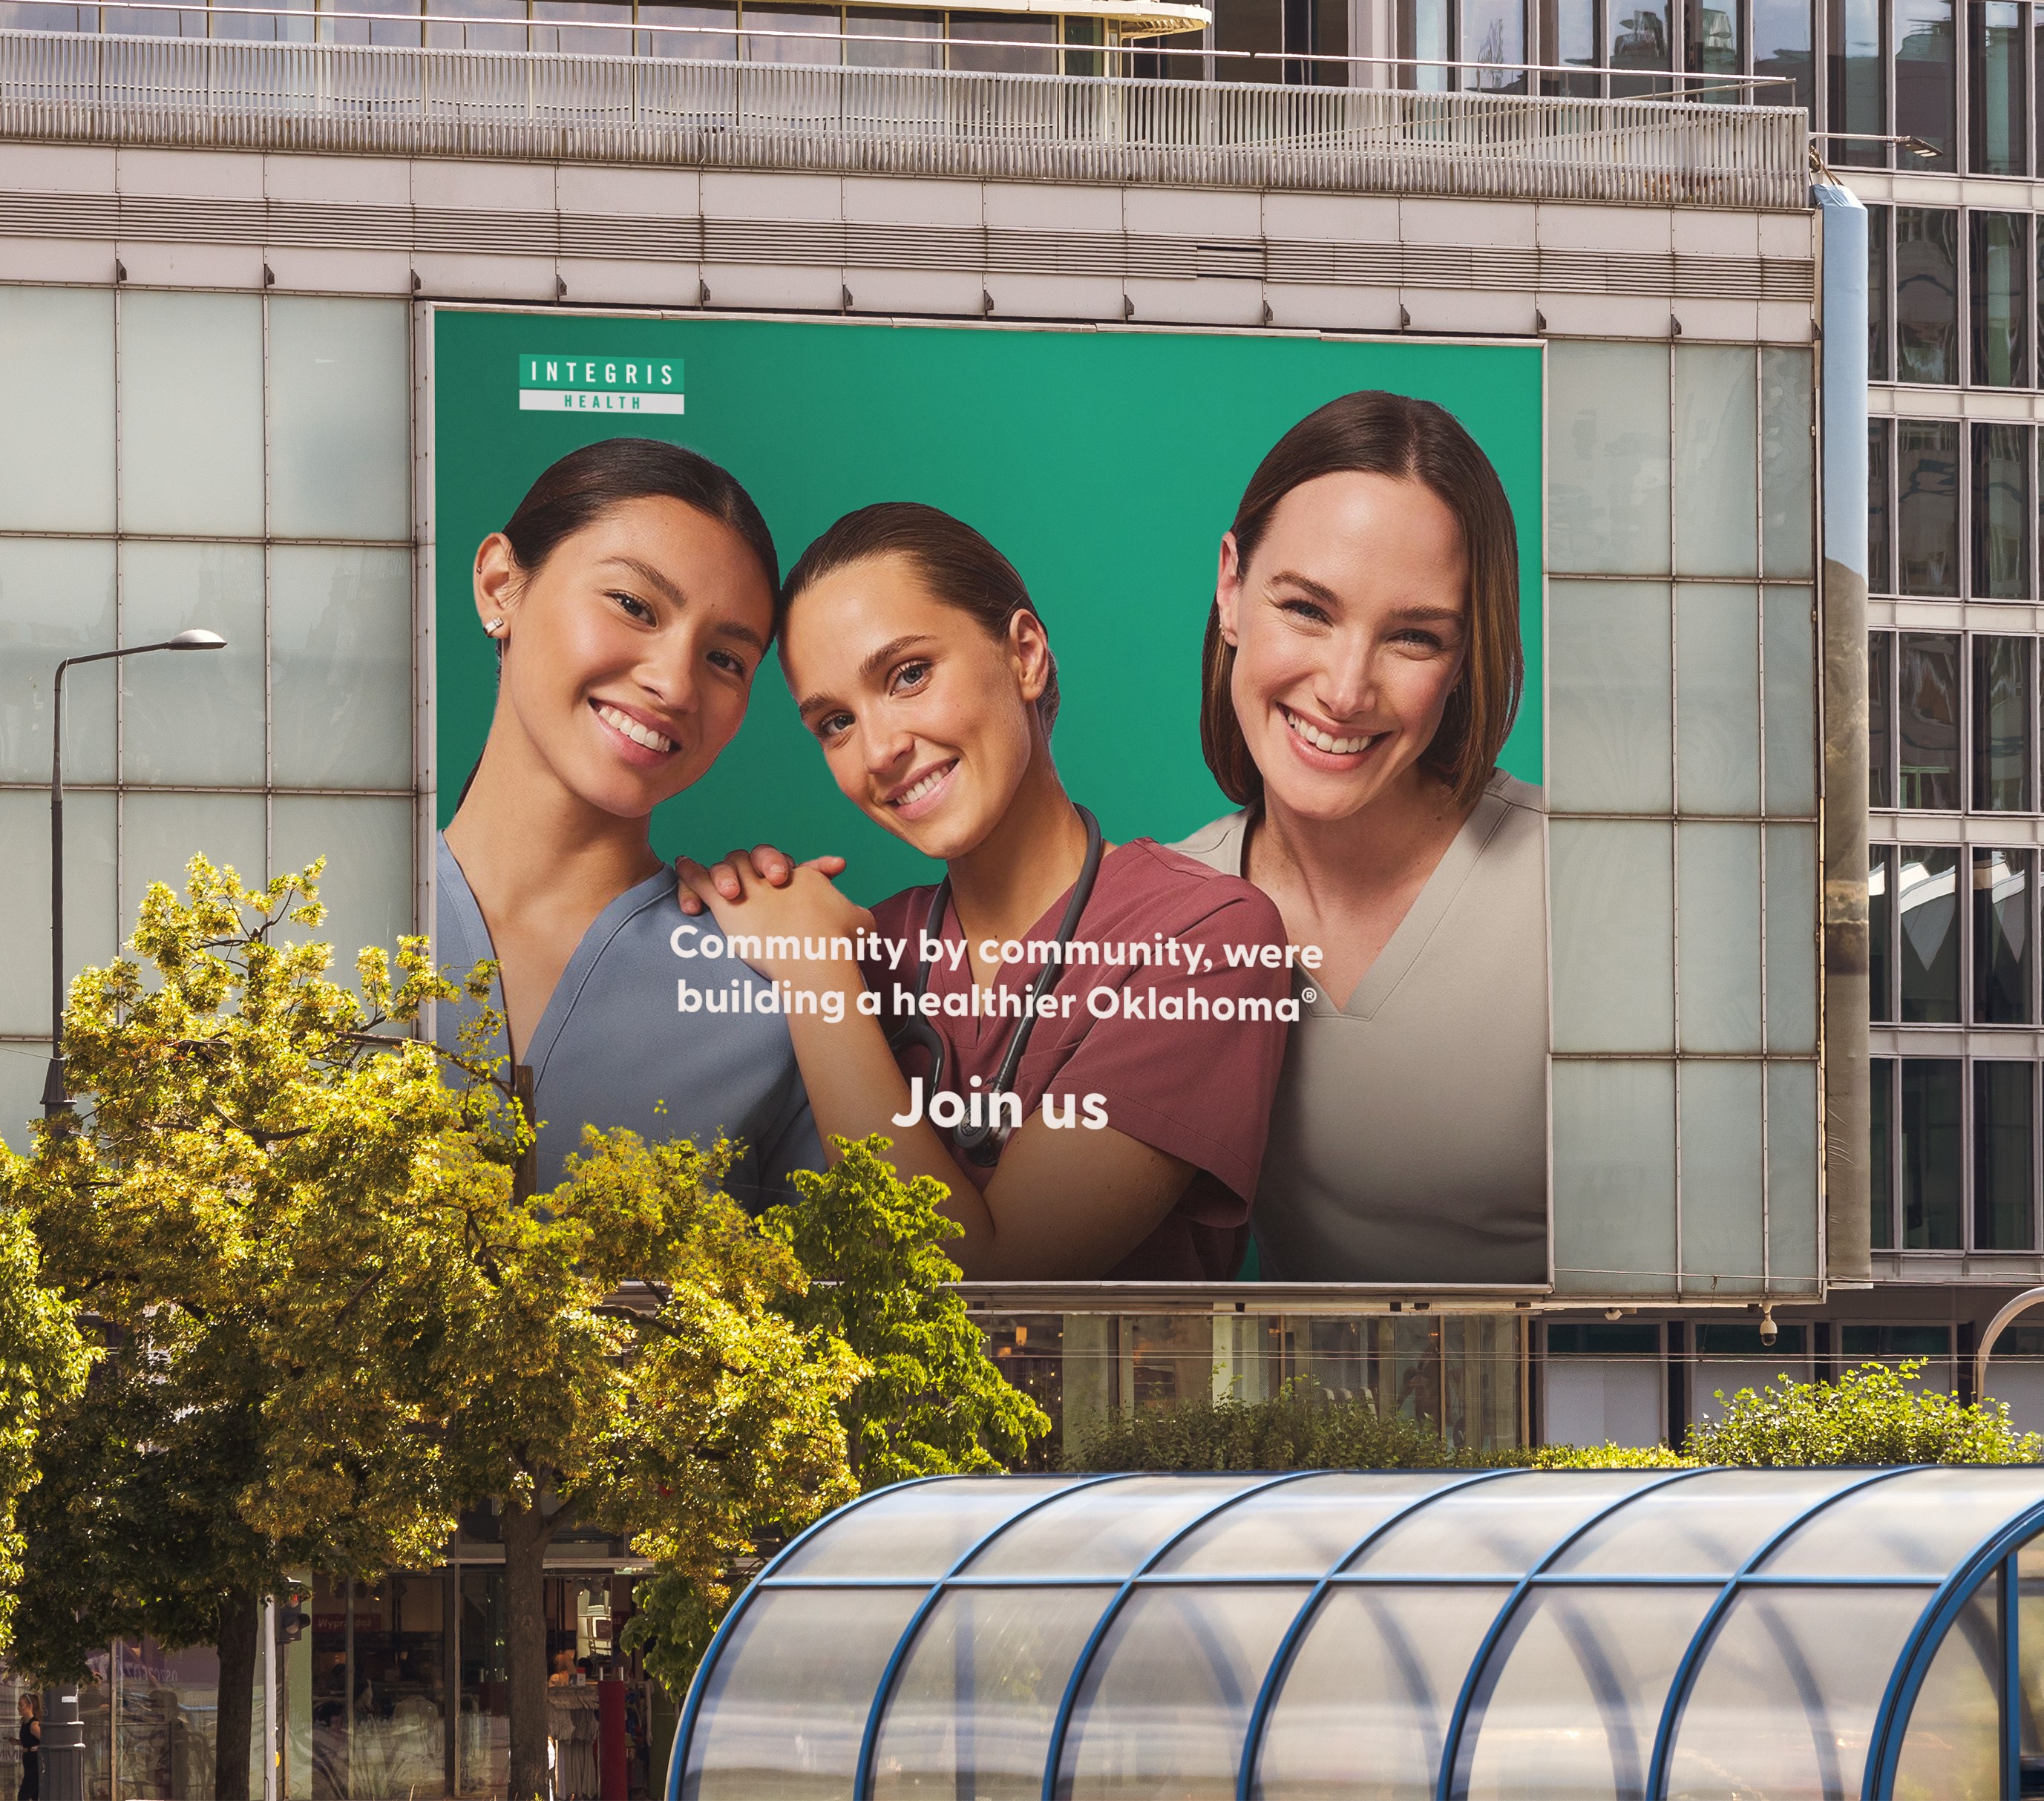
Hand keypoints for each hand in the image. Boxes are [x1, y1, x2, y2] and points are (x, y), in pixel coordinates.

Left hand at [673, 856, 874, 984]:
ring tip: (725, 887)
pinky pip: (701, 880)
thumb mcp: (861, 922)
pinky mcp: (726, 902)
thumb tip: (859, 916)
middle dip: (762, 866)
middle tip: (771, 886)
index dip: (793, 873)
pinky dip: (689, 873)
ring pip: (731, 865)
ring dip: (726, 873)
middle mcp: (774, 875)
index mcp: (805, 878)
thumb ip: (856, 913)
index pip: (796, 867)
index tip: (793, 882)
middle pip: (760, 858)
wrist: (814, 953)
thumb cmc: (838, 943)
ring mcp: (749, 886)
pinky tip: (681, 864)